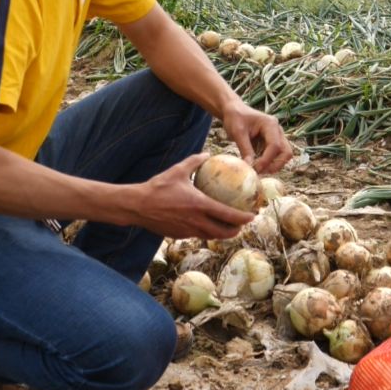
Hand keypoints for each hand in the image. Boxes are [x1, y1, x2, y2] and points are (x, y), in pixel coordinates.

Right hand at [129, 153, 254, 239]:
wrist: (137, 206)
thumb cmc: (158, 187)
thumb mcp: (178, 170)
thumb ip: (194, 161)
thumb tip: (207, 153)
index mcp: (199, 205)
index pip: (228, 215)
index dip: (243, 218)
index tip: (252, 215)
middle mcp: (196, 221)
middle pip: (223, 232)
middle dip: (236, 230)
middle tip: (242, 224)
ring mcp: (187, 231)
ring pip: (211, 236)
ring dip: (222, 234)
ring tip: (228, 227)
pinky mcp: (179, 235)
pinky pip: (197, 235)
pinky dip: (206, 232)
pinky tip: (206, 224)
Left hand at [220, 102, 293, 173]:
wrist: (234, 111)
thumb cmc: (235, 118)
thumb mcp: (237, 132)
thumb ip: (245, 149)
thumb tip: (250, 167)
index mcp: (271, 124)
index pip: (275, 146)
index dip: (266, 160)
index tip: (255, 169)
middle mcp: (277, 130)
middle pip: (286, 152)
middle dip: (276, 165)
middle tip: (260, 172)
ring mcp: (277, 137)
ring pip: (284, 155)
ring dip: (274, 165)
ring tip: (258, 170)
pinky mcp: (272, 143)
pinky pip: (276, 156)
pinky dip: (269, 163)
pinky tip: (257, 166)